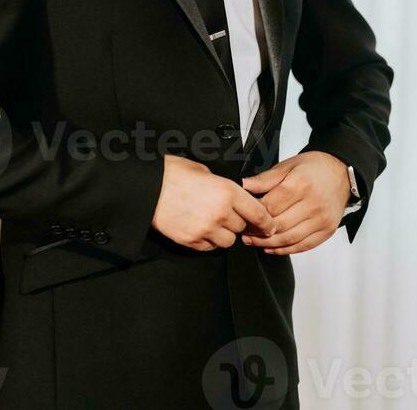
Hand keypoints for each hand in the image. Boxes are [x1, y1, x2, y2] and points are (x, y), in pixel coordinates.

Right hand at [151, 154, 274, 250]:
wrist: (147, 187)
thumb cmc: (172, 173)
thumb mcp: (203, 170)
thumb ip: (222, 184)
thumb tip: (231, 194)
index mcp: (227, 191)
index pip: (258, 213)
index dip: (266, 221)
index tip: (269, 225)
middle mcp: (220, 213)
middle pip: (242, 227)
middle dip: (238, 222)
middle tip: (226, 213)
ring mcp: (206, 229)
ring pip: (227, 241)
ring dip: (223, 233)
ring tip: (211, 221)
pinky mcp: (192, 241)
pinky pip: (209, 247)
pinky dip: (207, 240)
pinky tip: (198, 226)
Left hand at [240, 151, 351, 254]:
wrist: (341, 172)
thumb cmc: (314, 167)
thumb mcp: (288, 165)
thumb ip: (266, 179)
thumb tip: (244, 186)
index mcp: (301, 184)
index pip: (271, 206)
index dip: (254, 213)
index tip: (243, 215)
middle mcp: (313, 204)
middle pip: (279, 225)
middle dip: (258, 231)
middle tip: (243, 232)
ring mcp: (322, 220)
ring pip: (290, 239)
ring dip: (268, 244)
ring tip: (253, 241)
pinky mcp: (327, 230)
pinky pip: (303, 246)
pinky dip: (285, 250)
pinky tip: (271, 247)